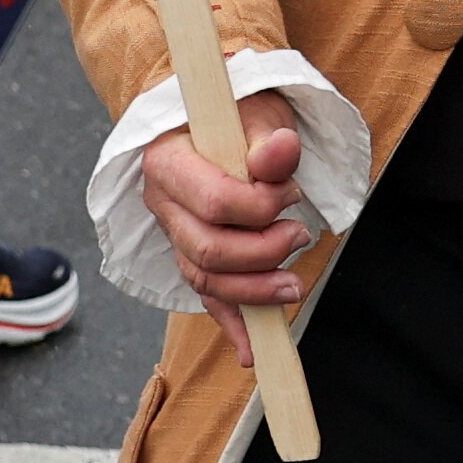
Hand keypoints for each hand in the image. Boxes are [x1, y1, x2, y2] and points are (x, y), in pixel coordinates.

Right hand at [142, 96, 315, 369]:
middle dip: (261, 254)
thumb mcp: (256, 111)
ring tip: (294, 286)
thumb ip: (267, 139)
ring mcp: (174, 234)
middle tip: (300, 237)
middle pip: (206, 250)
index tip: (291, 193)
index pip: (213, 202)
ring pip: (205, 280)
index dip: (259, 207)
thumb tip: (280, 153)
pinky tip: (253, 351)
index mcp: (168, 161)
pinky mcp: (192, 255)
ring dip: (254, 292)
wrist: (217, 118)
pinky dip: (233, 325)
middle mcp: (162, 203)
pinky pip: (208, 298)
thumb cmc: (237, 113)